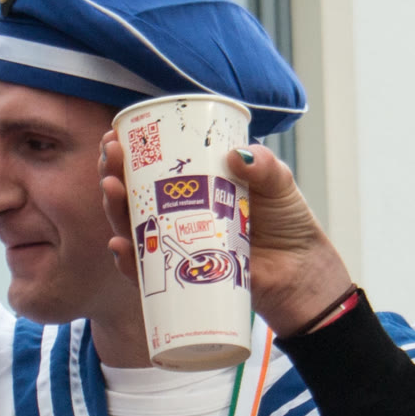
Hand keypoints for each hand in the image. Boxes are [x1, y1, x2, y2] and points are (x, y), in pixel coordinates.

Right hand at [98, 134, 353, 333]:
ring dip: (115, 210)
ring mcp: (180, 248)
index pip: (153, 168)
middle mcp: (181, 218)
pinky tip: (120, 245)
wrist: (304, 274)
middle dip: (114, 175)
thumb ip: (264, 168)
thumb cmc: (290, 226)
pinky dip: (129, 263)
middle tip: (110, 157)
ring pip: (134, 230)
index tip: (116, 136)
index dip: (130, 154)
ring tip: (112, 188)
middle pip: (134, 197)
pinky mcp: (184, 279)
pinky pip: (148, 274)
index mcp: (197, 190)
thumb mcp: (279, 186)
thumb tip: (236, 154)